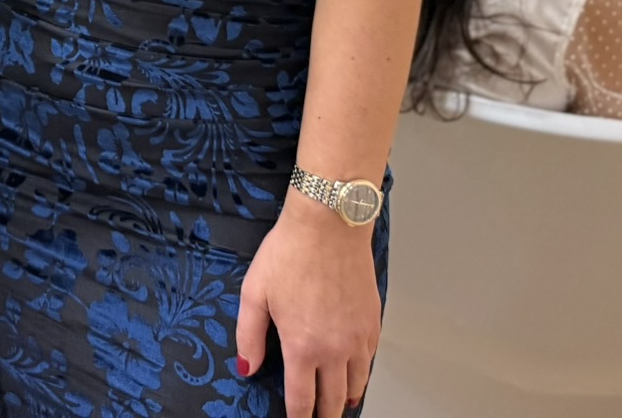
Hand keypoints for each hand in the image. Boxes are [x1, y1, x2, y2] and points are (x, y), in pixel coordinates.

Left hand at [236, 203, 379, 416]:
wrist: (329, 224)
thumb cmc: (289, 252)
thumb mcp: (255, 293)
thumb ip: (249, 336)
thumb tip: (247, 368)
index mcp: (302, 347)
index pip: (302, 400)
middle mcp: (334, 349)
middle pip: (334, 400)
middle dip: (325, 415)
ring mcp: (358, 337)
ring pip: (357, 384)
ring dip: (347, 398)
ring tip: (340, 403)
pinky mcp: (373, 322)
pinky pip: (370, 360)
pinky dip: (362, 373)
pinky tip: (355, 371)